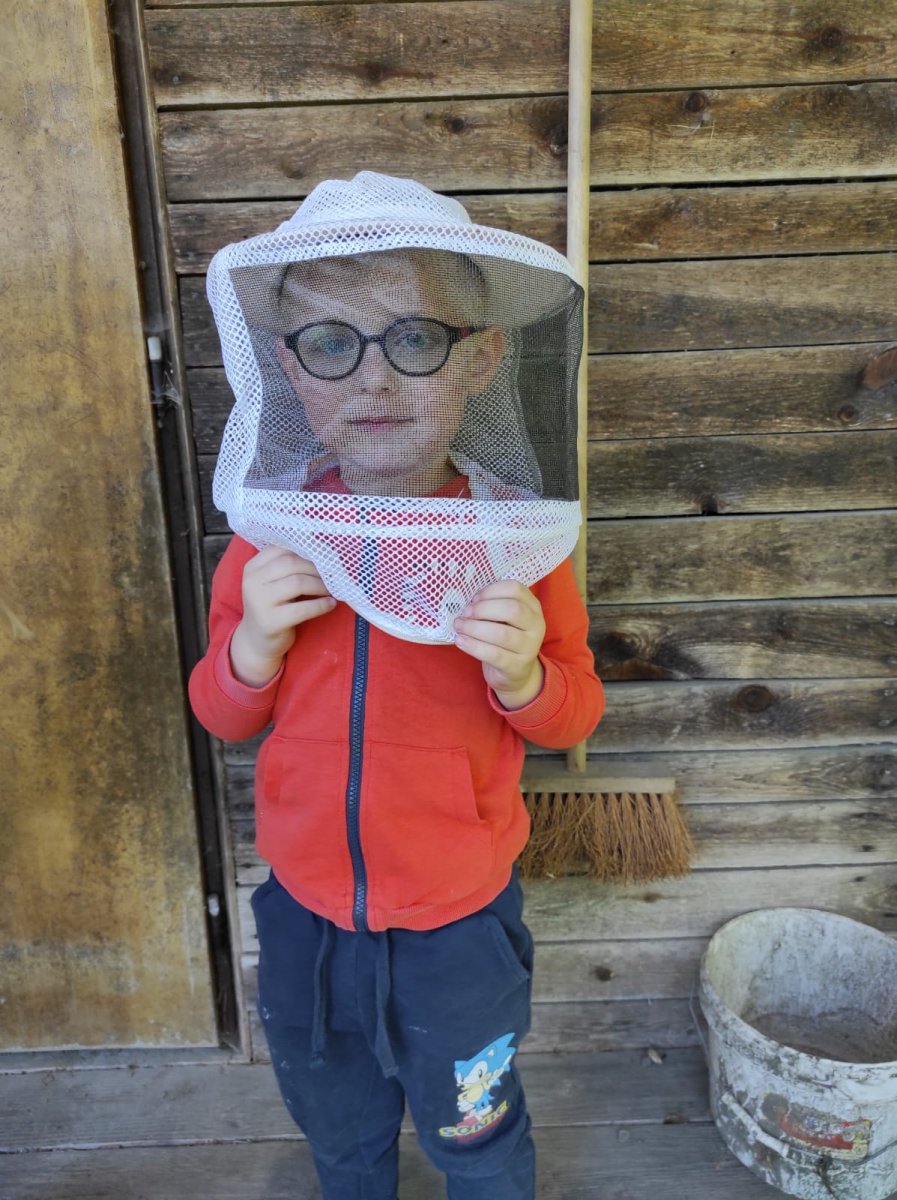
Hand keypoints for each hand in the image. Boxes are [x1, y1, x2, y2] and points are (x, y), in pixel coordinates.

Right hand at [230, 546, 334, 685]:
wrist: (257, 641)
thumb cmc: (272, 606)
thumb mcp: (272, 582)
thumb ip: (288, 566)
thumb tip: (323, 553)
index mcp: (253, 567)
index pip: (283, 548)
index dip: (307, 550)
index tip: (325, 556)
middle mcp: (252, 581)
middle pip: (292, 563)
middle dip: (316, 568)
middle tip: (332, 575)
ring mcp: (260, 602)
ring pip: (298, 583)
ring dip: (321, 585)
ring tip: (331, 590)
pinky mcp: (271, 621)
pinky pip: (303, 608)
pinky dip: (321, 605)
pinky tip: (330, 604)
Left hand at [453, 581, 545, 708]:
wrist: (515, 674)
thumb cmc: (505, 640)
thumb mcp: (504, 619)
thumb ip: (492, 607)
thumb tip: (468, 603)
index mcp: (533, 607)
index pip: (515, 589)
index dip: (491, 591)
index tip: (474, 599)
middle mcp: (537, 625)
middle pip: (512, 609)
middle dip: (483, 609)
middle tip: (465, 613)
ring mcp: (530, 647)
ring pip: (502, 634)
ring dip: (474, 628)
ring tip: (459, 626)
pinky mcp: (517, 666)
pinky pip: (494, 654)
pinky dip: (474, 646)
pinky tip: (460, 641)